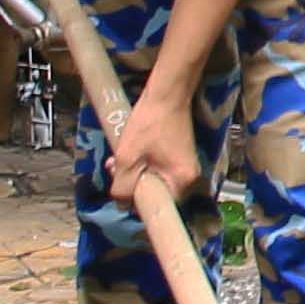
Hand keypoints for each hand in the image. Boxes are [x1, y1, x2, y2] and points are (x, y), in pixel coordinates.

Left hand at [106, 85, 204, 212]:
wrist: (166, 95)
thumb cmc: (148, 125)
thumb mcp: (127, 159)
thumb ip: (122, 188)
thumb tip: (121, 204)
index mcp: (182, 182)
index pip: (158, 208)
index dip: (137, 203)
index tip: (122, 190)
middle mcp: (190, 178)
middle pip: (156, 194)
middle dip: (132, 185)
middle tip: (114, 169)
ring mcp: (185, 166)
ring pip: (155, 180)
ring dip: (134, 173)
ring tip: (117, 159)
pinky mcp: (179, 156)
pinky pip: (159, 170)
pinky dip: (142, 165)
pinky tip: (128, 154)